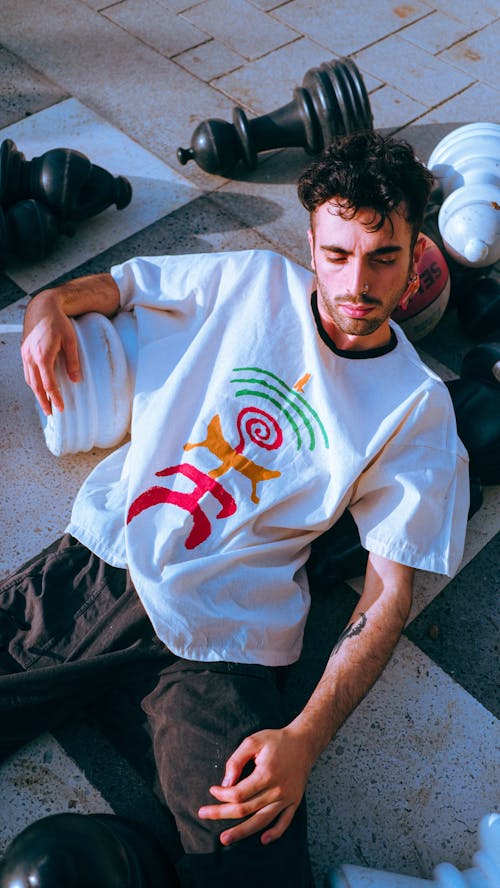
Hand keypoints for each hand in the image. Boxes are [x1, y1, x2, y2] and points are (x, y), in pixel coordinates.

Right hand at [21, 292, 79, 414]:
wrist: (42, 308)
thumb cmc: (58, 323)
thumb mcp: (70, 341)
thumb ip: (73, 361)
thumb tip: (76, 380)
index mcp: (43, 356)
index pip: (49, 384)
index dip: (55, 397)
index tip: (61, 408)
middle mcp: (31, 357)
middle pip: (36, 386)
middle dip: (43, 401)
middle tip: (50, 413)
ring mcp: (25, 355)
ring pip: (30, 380)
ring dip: (36, 393)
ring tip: (45, 403)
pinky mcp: (24, 352)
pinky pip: (27, 372)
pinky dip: (33, 382)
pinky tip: (39, 387)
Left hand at [198, 726, 313, 846]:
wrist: (304, 742)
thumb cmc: (276, 740)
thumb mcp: (253, 741)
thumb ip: (237, 760)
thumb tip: (226, 783)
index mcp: (266, 774)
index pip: (238, 793)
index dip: (222, 794)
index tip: (213, 790)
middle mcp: (277, 790)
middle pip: (246, 809)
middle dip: (221, 813)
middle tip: (203, 815)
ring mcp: (287, 798)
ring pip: (262, 820)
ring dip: (242, 831)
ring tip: (225, 839)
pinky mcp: (294, 801)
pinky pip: (285, 822)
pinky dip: (275, 833)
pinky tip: (263, 840)